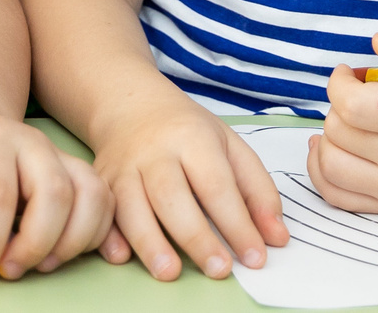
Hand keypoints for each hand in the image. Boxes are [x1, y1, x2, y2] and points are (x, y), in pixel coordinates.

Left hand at [0, 105, 111, 288]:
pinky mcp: (72, 171)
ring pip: (90, 194)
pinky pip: (104, 200)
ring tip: (42, 264)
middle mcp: (30, 143)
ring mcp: (57, 155)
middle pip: (54, 193)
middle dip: (34, 245)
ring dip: (73, 241)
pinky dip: (99, 232)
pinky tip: (76, 253)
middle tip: (8, 270)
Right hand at [89, 90, 285, 281]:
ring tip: (171, 272)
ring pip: (132, 207)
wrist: (131, 105)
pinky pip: (102, 211)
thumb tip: (276, 238)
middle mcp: (154, 152)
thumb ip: (258, 191)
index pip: (217, 186)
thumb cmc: (187, 132)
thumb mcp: (230, 146)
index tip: (255, 258)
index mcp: (192, 139)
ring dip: (150, 242)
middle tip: (220, 270)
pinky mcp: (100, 182)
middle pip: (173, 197)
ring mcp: (122, 167)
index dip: (237, 225)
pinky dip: (107, 235)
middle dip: (196, 238)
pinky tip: (121, 256)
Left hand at [310, 26, 377, 215]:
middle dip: (338, 106)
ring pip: (331, 164)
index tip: (349, 75)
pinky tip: (330, 148)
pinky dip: (321, 170)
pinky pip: (337, 196)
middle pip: (339, 131)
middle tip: (357, 97)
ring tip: (347, 122)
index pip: (352, 105)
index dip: (339, 83)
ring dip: (329, 137)